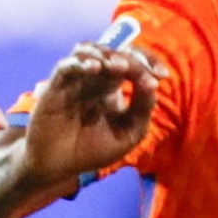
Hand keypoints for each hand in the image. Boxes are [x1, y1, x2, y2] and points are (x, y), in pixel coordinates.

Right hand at [18, 41, 157, 189]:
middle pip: (113, 52)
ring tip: (118, 66)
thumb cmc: (91, 151)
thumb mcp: (128, 134)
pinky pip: (66, 66)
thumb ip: (142, 110)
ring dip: (105, 53)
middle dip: (131, 59)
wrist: (58, 167)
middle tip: (141, 73)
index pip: (131, 62)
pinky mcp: (55, 87)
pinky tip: (94, 68)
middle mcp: (93, 79)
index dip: (148, 62)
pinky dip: (80, 62)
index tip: (162, 75)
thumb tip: (152, 83)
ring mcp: (74, 81)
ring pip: (87, 50)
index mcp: (112, 87)